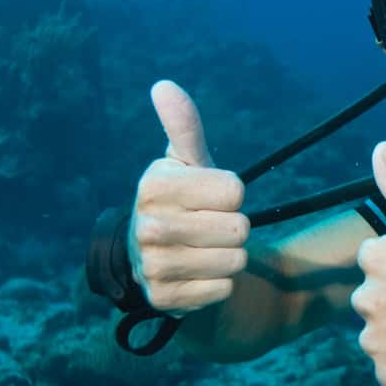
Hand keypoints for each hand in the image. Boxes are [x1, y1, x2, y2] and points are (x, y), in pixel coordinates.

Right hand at [128, 81, 249, 315]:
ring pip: (235, 261)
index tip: (211, 197)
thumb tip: (163, 86)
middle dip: (234, 227)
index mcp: (154, 185)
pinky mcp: (163, 299)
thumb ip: (184, 126)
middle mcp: (147, 225)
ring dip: (230, 257)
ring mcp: (152, 266)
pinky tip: (198, 275)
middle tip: (210, 226)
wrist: (160, 258)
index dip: (231, 194)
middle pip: (239, 228)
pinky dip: (219, 284)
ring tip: (205, 249)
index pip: (235, 191)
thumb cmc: (184, 200)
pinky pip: (222, 290)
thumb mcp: (187, 162)